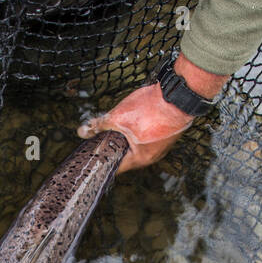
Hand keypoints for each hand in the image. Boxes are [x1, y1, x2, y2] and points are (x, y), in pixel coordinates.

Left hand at [77, 54, 228, 173]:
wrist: (179, 94)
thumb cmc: (151, 109)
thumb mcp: (119, 117)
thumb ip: (99, 125)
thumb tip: (82, 132)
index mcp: (140, 159)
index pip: (116, 167)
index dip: (102, 160)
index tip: (92, 155)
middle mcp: (153, 156)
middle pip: (126, 155)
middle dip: (114, 145)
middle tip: (102, 135)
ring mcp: (162, 146)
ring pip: (138, 145)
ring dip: (127, 136)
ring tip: (118, 125)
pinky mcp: (167, 134)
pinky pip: (148, 137)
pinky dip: (140, 130)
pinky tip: (135, 119)